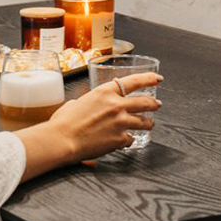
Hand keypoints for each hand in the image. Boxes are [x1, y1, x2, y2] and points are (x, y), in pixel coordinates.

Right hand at [16, 73, 162, 178]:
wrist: (62, 139)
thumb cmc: (64, 121)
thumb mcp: (78, 102)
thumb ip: (90, 101)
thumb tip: (89, 104)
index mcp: (105, 91)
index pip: (134, 81)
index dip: (149, 79)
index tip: (158, 79)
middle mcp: (117, 105)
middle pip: (145, 102)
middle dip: (154, 104)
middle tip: (157, 104)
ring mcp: (120, 122)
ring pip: (144, 122)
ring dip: (148, 123)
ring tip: (149, 124)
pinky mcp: (120, 139)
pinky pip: (131, 139)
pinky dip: (129, 140)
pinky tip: (126, 141)